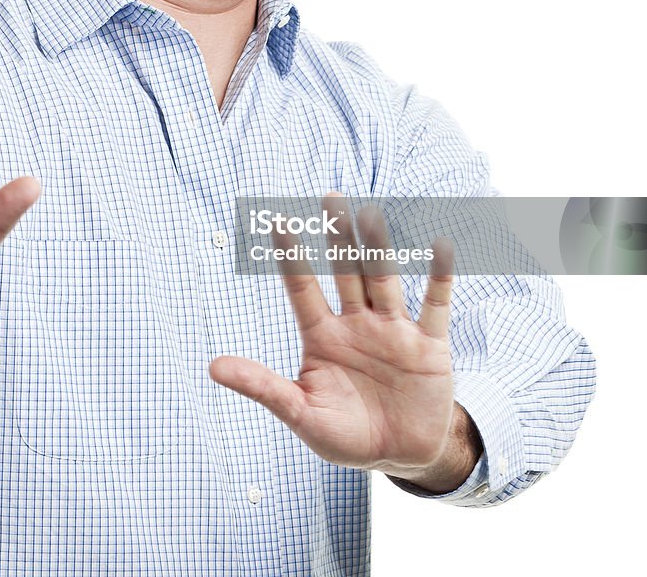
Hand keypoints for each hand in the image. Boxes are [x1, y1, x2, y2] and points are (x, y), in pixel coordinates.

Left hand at [210, 193, 466, 486]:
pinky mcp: (429, 346)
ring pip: (384, 281)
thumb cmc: (346, 434)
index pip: (302, 288)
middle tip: (330, 197)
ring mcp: (393, 331)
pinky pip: (435, 306)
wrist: (402, 456)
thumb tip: (213, 366)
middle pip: (346, 272)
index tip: (277, 221)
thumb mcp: (301, 414)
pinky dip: (439, 278)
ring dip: (378, 249)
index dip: (291, 257)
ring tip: (370, 214)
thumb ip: (262, 387)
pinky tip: (440, 247)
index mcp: (322, 336)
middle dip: (339, 236)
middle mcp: (357, 324)